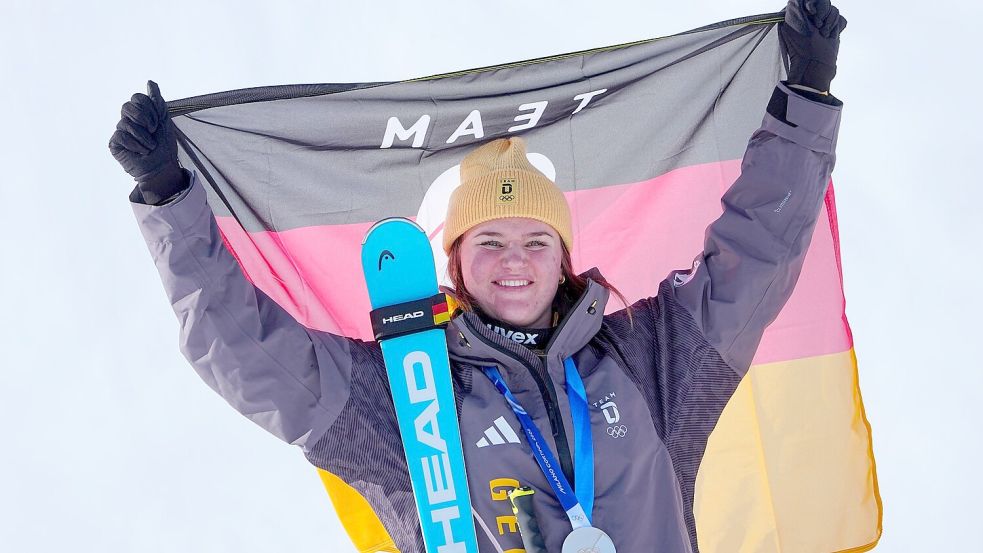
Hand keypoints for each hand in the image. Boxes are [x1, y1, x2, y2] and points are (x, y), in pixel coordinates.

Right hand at [109, 81, 185, 201]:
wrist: (163, 166)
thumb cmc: (165, 145)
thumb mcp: (164, 120)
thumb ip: (157, 101)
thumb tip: (150, 82)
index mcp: (139, 113)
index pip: (137, 98)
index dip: (149, 108)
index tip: (158, 122)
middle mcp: (127, 120)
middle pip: (127, 106)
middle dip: (145, 119)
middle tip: (153, 131)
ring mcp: (120, 132)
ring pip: (125, 122)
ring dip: (143, 136)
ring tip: (150, 146)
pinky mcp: (115, 144)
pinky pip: (121, 135)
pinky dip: (135, 144)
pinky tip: (141, 152)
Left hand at [779, 0, 846, 91]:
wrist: (814, 63)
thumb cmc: (800, 45)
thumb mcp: (791, 23)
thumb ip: (795, 6)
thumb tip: (801, 1)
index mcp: (798, 14)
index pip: (812, 0)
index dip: (814, 4)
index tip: (811, 12)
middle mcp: (810, 17)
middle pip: (824, 2)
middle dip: (823, 13)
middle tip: (817, 27)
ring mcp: (822, 24)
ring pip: (833, 10)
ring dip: (829, 23)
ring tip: (822, 35)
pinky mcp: (833, 30)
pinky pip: (840, 20)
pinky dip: (836, 27)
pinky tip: (828, 36)